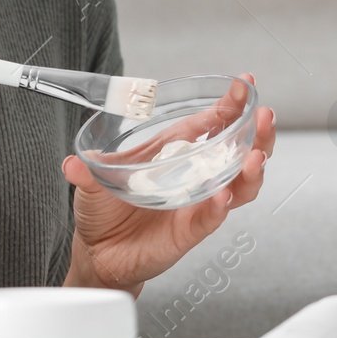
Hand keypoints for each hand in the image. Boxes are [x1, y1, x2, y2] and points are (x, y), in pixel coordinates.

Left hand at [60, 72, 274, 293]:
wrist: (98, 252)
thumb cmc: (104, 210)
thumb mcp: (93, 182)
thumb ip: (87, 170)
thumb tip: (73, 162)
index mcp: (176, 152)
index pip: (211, 124)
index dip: (231, 106)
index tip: (244, 85)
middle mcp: (194, 176)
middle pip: (238, 152)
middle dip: (256, 134)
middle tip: (263, 116)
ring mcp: (196, 204)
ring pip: (238, 187)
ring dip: (249, 171)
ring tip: (254, 157)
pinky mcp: (188, 232)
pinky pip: (209, 219)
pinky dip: (217, 208)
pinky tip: (223, 196)